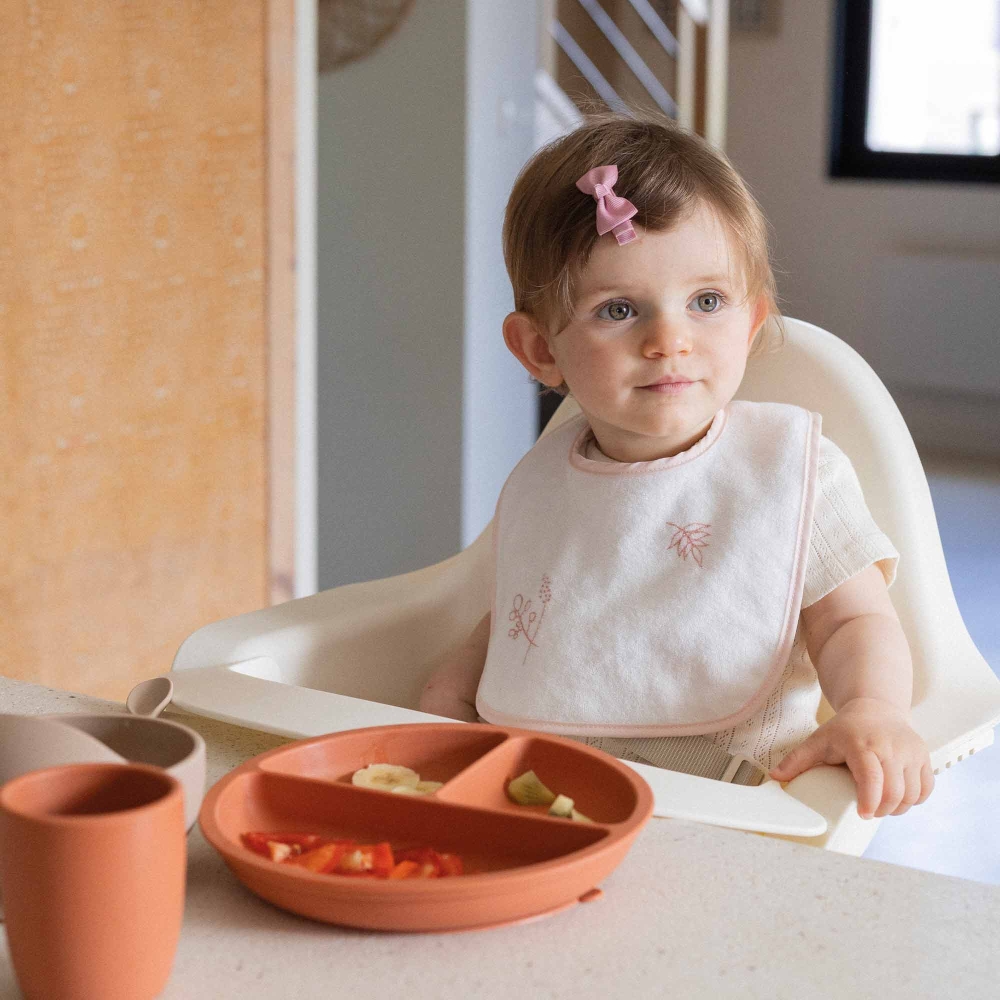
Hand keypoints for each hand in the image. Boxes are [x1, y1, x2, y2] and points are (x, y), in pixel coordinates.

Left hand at [769, 697, 933, 818]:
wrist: (875, 708)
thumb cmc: (845, 729)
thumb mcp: (819, 740)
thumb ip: (797, 759)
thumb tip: (776, 777)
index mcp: (862, 744)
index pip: (872, 777)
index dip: (870, 801)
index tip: (863, 814)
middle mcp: (890, 746)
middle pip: (895, 791)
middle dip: (883, 810)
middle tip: (869, 812)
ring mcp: (911, 751)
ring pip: (912, 793)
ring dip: (899, 807)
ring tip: (882, 807)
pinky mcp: (924, 756)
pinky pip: (926, 788)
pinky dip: (915, 800)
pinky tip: (900, 800)